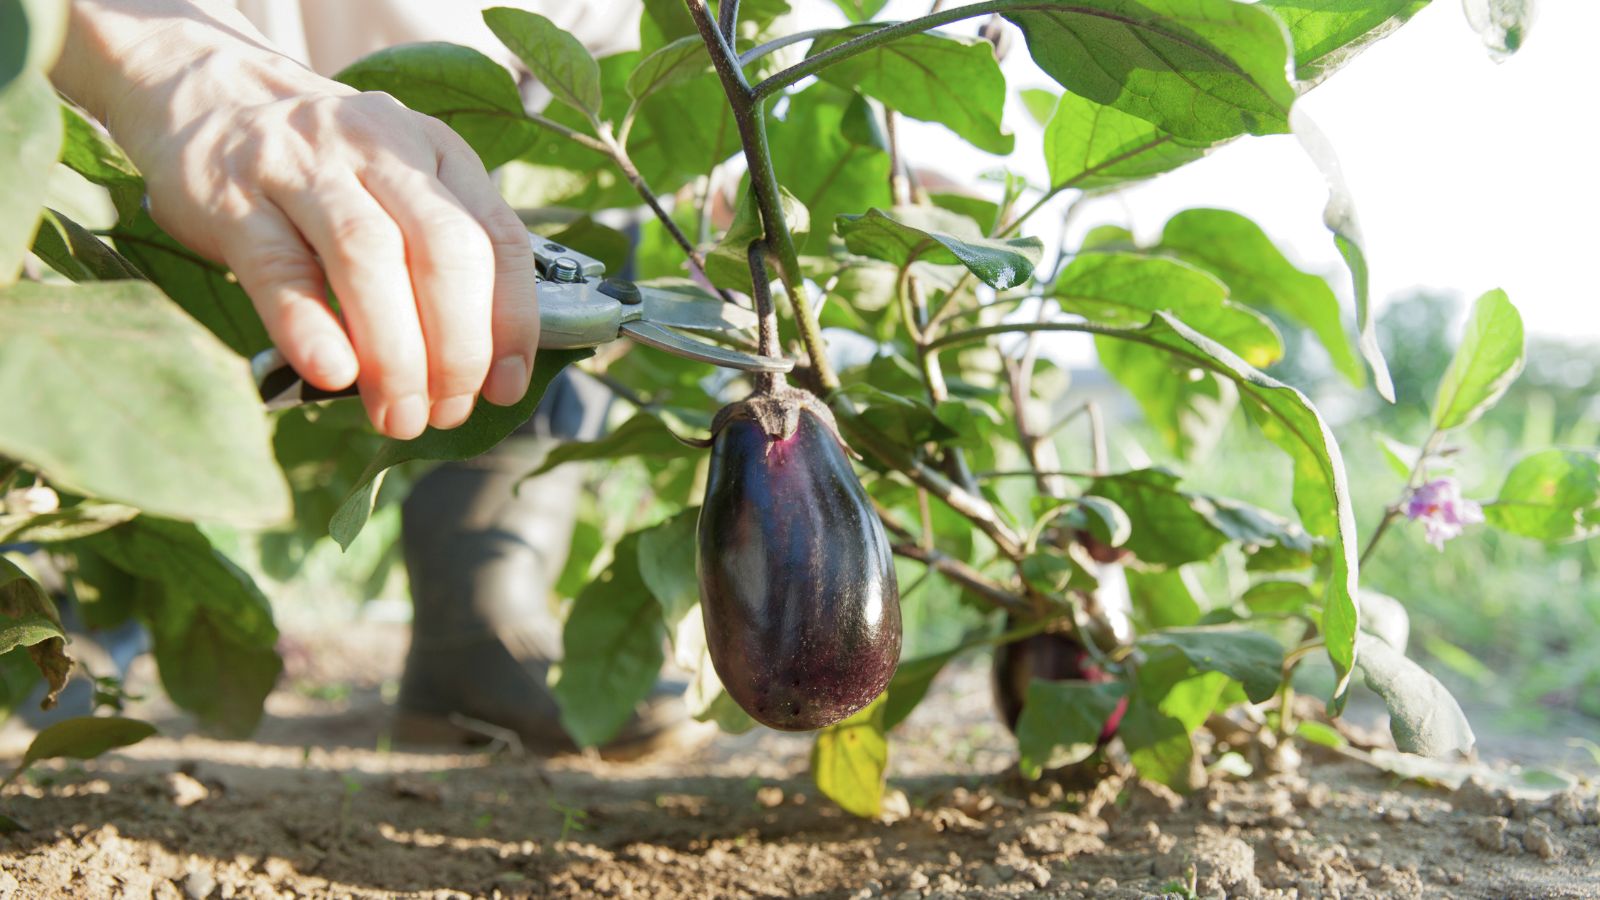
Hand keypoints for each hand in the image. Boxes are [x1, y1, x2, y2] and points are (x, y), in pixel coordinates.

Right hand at [59, 5, 538, 438]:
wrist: (205, 92)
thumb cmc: (322, 167)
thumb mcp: (397, 183)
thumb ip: (441, 252)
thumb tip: (484, 368)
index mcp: (435, 149)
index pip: (497, 237)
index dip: (511, 320)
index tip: (506, 386)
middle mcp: (377, 146)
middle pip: (443, 250)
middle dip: (458, 347)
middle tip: (447, 410)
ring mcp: (302, 165)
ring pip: (368, 256)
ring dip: (395, 352)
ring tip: (398, 415)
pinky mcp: (232, 197)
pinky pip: (280, 268)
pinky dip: (310, 326)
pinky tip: (333, 374)